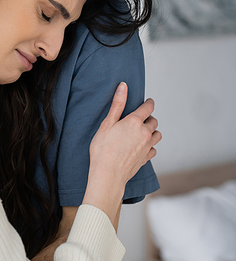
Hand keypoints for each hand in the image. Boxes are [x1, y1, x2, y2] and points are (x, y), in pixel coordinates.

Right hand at [84, 83, 160, 221]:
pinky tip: (141, 147)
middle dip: (148, 118)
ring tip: (143, 133)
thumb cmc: (103, 149)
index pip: (148, 107)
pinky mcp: (146, 158)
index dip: (148, 103)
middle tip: (140, 119)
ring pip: (157, 135)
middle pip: (154, 121)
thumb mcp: (107, 124)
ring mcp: (147, 146)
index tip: (148, 102)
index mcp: (134, 122)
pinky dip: (150, 146)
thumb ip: (117, 104)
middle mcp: (144, 133)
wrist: (108, 174)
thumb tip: (123, 86)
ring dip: (152, 131)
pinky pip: (154, 149)